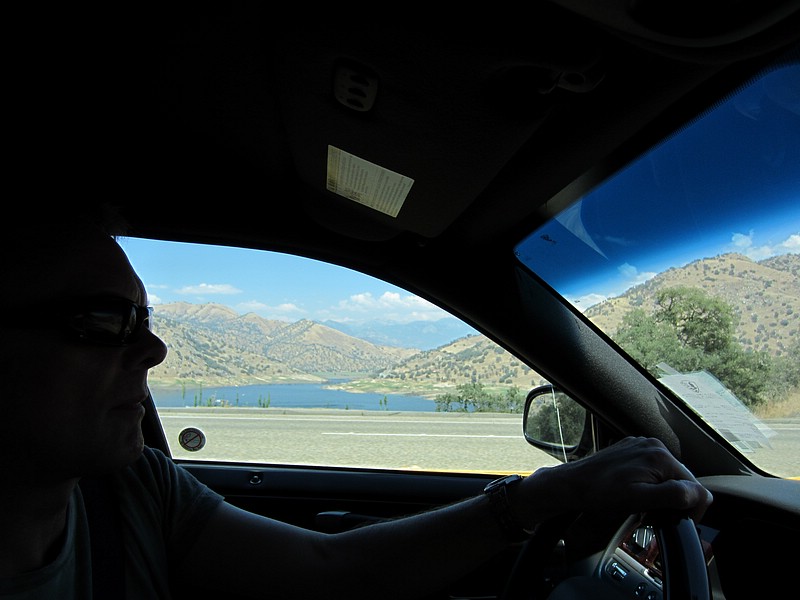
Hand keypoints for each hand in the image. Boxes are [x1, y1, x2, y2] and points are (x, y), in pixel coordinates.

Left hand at [515, 437, 712, 524]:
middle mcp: (654, 445)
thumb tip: (700, 494)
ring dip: (662, 494)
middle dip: (674, 501)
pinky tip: (636, 492)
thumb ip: (673, 495)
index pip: (696, 487)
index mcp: (660, 456)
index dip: (690, 509)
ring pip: (668, 476)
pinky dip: (650, 484)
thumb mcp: (639, 499)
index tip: (674, 521)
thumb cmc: (600, 493)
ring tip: (643, 505)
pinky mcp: (632, 449)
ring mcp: (642, 445)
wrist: (573, 484)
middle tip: (654, 515)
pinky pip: (653, 469)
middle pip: (682, 481)